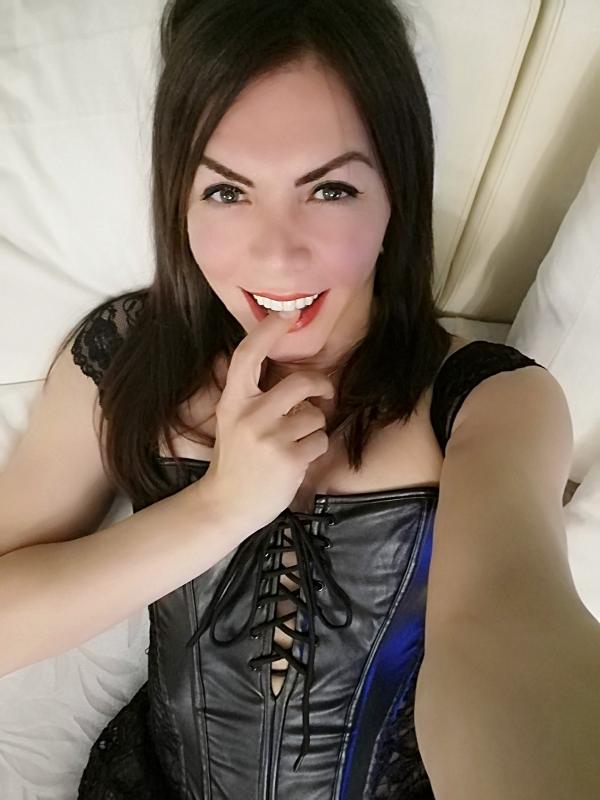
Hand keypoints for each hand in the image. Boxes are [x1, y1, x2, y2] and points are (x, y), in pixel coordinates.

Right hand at [201, 309, 334, 534]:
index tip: (289, 312)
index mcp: (233, 400)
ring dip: (314, 428)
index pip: (249, 354)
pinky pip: (319, 441)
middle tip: (323, 395)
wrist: (227, 504)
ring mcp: (269, 437)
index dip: (270, 330)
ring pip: (316, 415)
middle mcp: (250, 414)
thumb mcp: (232, 421)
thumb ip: (254, 395)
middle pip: (301, 382)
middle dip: (321, 386)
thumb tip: (286, 369)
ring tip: (295, 443)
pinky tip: (296, 461)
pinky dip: (314, 450)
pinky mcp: (289, 459)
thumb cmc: (237, 459)